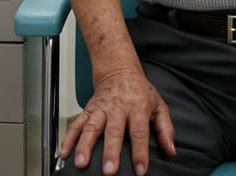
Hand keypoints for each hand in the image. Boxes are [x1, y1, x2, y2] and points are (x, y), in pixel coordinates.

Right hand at [60, 68, 175, 175]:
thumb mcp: (159, 106)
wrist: (119, 70)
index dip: (139, 152)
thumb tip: (170, 150)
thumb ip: (165, 129)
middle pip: (113, 131)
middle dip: (110, 151)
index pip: (139, 132)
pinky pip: (76, 123)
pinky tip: (64, 152)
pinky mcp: (88, 109)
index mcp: (137, 107)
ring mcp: (100, 109)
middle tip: (109, 170)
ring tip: (81, 163)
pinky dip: (69, 138)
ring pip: (91, 127)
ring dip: (85, 145)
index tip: (140, 170)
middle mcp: (117, 108)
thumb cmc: (139, 91)